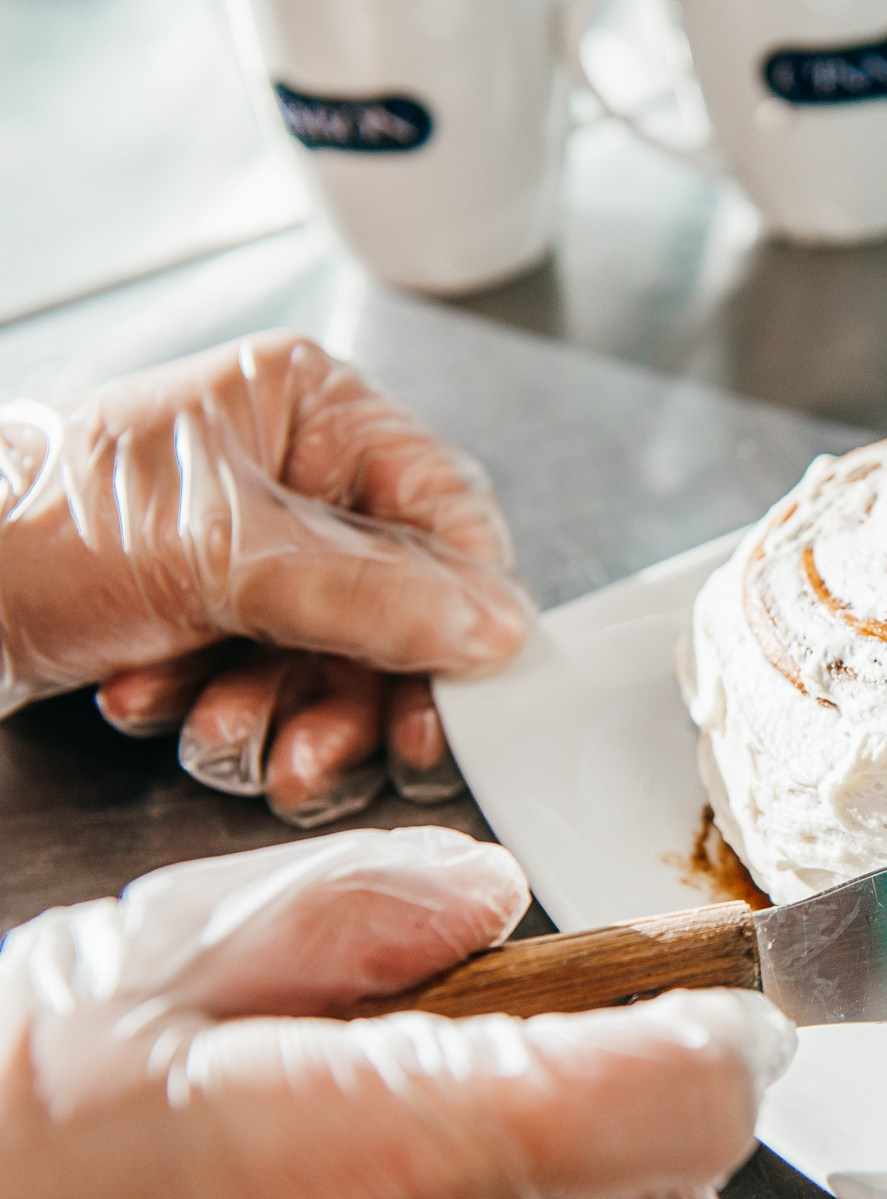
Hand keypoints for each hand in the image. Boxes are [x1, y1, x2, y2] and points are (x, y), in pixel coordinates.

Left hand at [0, 332, 533, 824]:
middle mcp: (298, 483)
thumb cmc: (26, 523)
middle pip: (404, 609)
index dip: (464, 609)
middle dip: (360, 690)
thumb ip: (366, 594)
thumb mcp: (213, 552)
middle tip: (335, 748)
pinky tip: (163, 705)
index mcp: (311, 413)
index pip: (446, 511)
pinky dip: (230, 721)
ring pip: (343, 668)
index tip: (461, 687)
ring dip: (290, 720)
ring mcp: (258, 559)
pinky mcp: (218, 626)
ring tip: (227, 731)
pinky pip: (279, 696)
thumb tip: (490, 627)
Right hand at [0, 827, 794, 1198]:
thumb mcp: (175, 954)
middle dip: (659, 1128)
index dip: (725, 1032)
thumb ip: (365, 905)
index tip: (712, 997)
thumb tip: (495, 893)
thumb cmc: (34, 1127)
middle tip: (556, 1069)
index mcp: (398, 1147)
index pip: (685, 1099)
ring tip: (476, 1157)